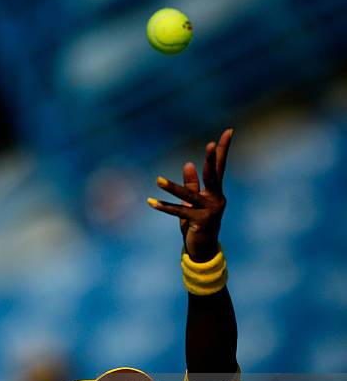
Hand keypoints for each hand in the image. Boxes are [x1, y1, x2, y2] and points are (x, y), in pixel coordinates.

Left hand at [147, 128, 232, 261]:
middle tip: (211, 144)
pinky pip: (179, 212)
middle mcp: (216, 200)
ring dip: (172, 188)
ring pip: (188, 196)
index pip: (218, 167)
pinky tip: (151, 202)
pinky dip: (164, 207)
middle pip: (213, 176)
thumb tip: (188, 163)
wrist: (202, 250)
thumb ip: (191, 184)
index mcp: (215, 193)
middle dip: (211, 159)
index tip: (228, 131)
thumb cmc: (197, 225)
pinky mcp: (200, 223)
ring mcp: (209, 211)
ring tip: (158, 180)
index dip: (222, 150)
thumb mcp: (193, 203)